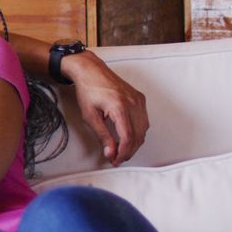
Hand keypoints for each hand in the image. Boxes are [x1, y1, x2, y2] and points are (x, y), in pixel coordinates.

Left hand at [62, 51, 148, 165]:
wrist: (91, 71)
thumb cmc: (87, 90)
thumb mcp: (90, 115)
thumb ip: (102, 135)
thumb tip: (110, 153)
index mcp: (120, 107)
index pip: (128, 138)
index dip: (123, 153)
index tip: (115, 161)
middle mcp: (133, 103)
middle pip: (138, 136)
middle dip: (129, 151)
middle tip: (117, 159)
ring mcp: (139, 100)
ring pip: (143, 130)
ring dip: (134, 143)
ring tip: (121, 150)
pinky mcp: (140, 98)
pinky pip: (144, 120)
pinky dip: (137, 131)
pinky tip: (128, 137)